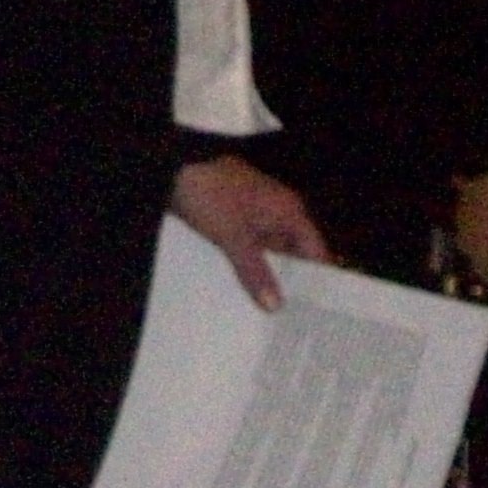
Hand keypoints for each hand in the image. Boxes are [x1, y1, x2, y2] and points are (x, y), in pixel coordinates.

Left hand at [170, 153, 329, 311]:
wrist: (169, 166)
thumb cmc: (209, 191)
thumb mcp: (233, 236)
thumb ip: (255, 271)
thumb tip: (275, 305)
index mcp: (288, 210)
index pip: (315, 251)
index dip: (318, 279)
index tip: (318, 311)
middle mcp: (276, 213)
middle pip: (293, 255)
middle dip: (290, 283)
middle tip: (291, 321)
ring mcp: (253, 216)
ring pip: (268, 254)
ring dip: (266, 277)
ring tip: (268, 314)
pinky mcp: (233, 220)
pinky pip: (248, 249)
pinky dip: (246, 267)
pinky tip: (242, 291)